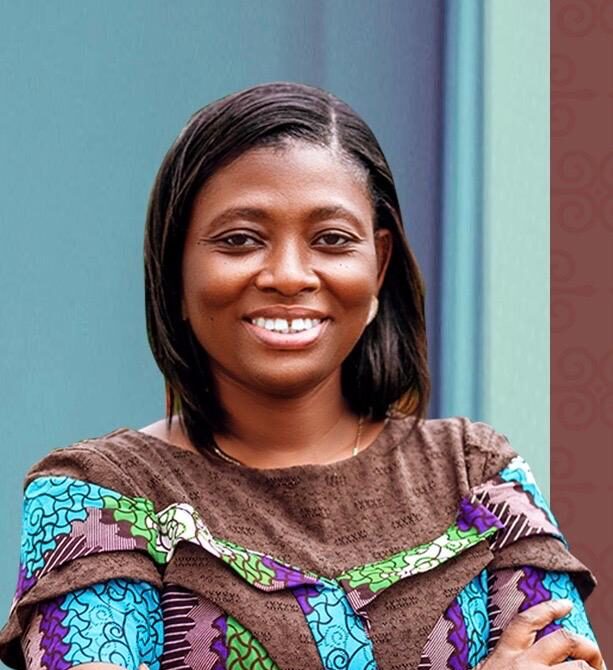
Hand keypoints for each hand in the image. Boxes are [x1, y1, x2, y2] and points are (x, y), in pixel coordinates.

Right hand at [480, 599, 604, 669]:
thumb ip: (506, 661)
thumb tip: (528, 655)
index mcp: (505, 656)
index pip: (527, 621)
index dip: (549, 608)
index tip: (566, 604)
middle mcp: (523, 665)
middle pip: (564, 640)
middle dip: (587, 645)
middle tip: (594, 656)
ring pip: (580, 668)